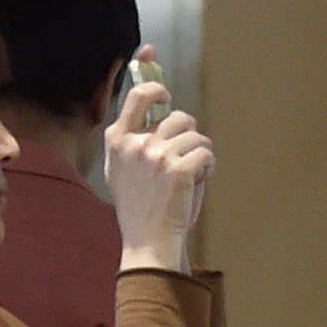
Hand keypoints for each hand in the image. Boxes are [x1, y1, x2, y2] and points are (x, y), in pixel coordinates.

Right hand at [106, 70, 214, 273]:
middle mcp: (135, 143)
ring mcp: (157, 155)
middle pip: (179, 116)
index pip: (139, 95)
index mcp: (118, 140)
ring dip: (200, 153)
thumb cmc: (141, 204)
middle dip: (189, 134)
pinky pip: (207, 153)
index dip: (155, 85)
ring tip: (189, 174)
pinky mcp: (179, 169)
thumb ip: (135, 137)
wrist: (148, 240)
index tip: (166, 94)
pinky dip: (208, 166)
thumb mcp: (123, 167)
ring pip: (197, 136)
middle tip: (184, 157)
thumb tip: (156, 101)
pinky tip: (196, 182)